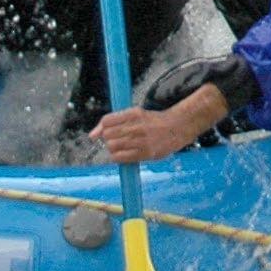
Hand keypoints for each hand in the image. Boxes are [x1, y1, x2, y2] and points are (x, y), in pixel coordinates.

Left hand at [93, 84, 227, 163]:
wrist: (178, 127)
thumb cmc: (153, 121)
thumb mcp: (136, 113)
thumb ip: (114, 122)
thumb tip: (91, 136)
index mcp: (135, 113)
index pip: (107, 121)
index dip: (102, 128)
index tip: (105, 132)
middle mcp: (138, 126)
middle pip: (108, 135)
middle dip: (108, 139)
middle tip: (117, 139)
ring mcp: (142, 140)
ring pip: (113, 147)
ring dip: (113, 148)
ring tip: (123, 146)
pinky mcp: (146, 153)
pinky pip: (121, 158)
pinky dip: (118, 157)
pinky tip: (125, 154)